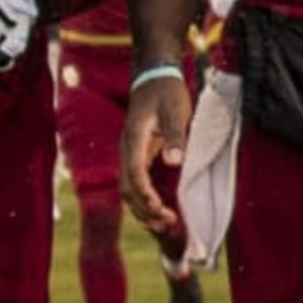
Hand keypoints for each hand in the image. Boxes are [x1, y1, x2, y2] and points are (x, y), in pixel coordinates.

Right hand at [119, 70, 191, 238]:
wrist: (153, 77)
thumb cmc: (166, 93)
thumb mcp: (176, 110)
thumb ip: (174, 135)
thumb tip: (174, 161)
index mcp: (134, 139)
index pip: (134, 172)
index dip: (145, 193)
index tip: (159, 207)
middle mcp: (127, 150)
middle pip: (127, 188)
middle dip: (145, 209)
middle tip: (168, 222)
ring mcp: (129, 155)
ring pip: (128, 190)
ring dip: (143, 210)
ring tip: (164, 225)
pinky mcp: (137, 157)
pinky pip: (135, 185)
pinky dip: (143, 202)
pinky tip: (157, 212)